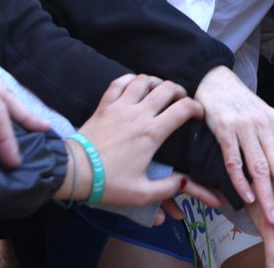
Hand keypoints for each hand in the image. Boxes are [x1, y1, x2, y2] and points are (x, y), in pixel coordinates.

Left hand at [63, 74, 224, 212]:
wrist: (75, 171)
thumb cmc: (108, 183)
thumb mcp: (141, 194)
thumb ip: (167, 188)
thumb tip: (184, 182)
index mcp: (152, 133)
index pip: (182, 109)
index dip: (196, 108)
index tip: (198, 114)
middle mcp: (139, 114)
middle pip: (166, 88)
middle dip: (179, 91)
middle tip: (181, 100)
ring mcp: (120, 107)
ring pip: (143, 80)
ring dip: (156, 81)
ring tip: (160, 90)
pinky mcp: (104, 105)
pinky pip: (118, 82)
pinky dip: (129, 79)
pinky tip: (134, 84)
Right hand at [196, 66, 273, 225]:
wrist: (214, 79)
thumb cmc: (242, 102)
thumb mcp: (268, 115)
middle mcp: (264, 126)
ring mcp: (244, 128)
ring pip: (259, 167)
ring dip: (267, 196)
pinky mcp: (224, 130)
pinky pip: (233, 160)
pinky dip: (240, 181)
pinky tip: (247, 199)